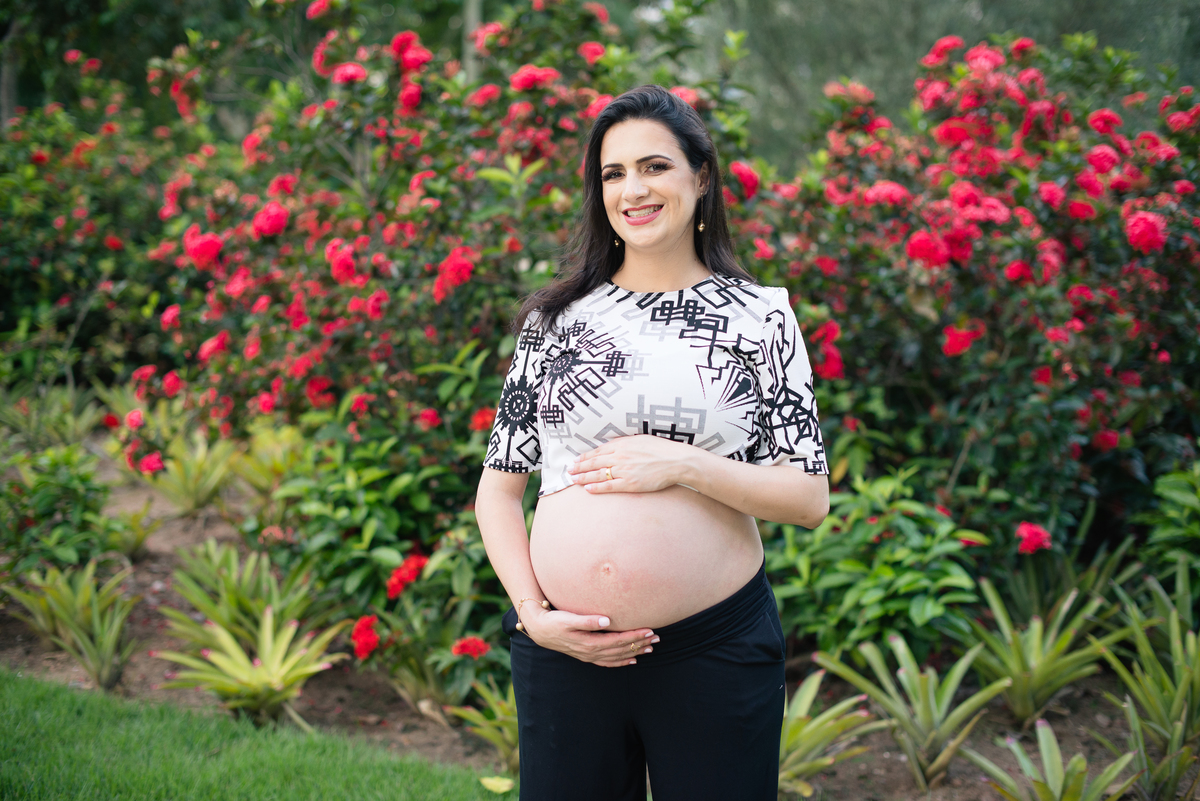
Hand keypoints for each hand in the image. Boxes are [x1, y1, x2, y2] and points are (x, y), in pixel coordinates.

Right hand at [521, 605, 658, 666]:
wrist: (540, 630)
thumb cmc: (554, 621)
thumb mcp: (568, 618)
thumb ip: (587, 620)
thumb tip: (607, 620)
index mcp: (589, 643)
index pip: (618, 640)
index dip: (635, 636)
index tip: (649, 630)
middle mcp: (591, 652)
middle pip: (621, 649)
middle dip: (640, 644)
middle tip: (657, 638)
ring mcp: (589, 656)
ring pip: (617, 657)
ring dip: (634, 652)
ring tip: (650, 648)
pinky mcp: (587, 656)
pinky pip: (608, 662)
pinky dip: (622, 662)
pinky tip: (632, 660)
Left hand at [568, 434, 692, 493]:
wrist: (676, 461)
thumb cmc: (661, 449)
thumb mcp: (640, 439)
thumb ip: (624, 442)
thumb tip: (612, 445)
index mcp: (622, 445)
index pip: (598, 451)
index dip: (585, 457)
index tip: (576, 460)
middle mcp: (620, 457)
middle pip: (594, 463)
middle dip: (580, 467)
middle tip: (570, 471)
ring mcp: (624, 471)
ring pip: (599, 475)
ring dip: (584, 478)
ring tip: (574, 480)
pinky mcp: (630, 484)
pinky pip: (609, 486)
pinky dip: (597, 488)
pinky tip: (588, 489)